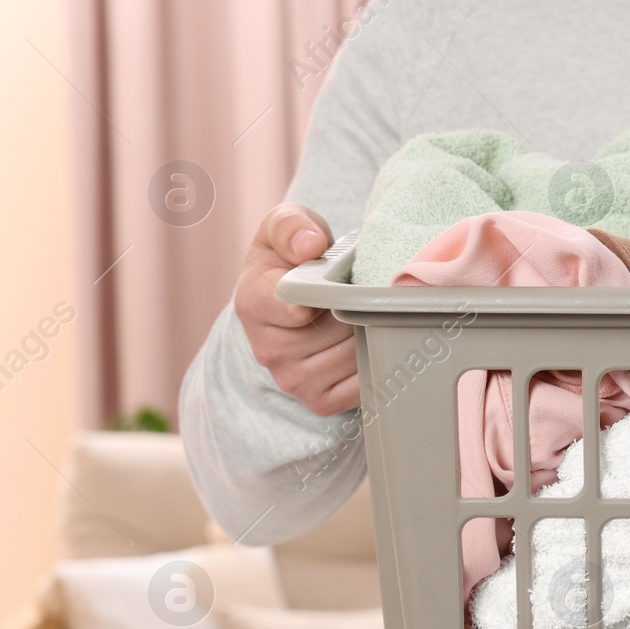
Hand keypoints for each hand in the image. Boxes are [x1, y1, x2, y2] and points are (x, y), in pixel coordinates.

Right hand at [234, 203, 358, 414]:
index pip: (290, 305)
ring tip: (365, 314)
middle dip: (358, 309)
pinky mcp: (317, 402)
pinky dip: (377, 364)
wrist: (292, 300)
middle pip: (335, 332)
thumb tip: (309, 244)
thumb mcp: (284, 227)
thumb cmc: (290, 259)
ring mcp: (291, 380)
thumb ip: (290, 226)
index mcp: (252, 303)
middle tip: (364, 292)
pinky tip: (371, 342)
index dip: (322, 296)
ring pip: (353, 358)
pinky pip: (361, 387)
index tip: (337, 287)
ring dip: (370, 334)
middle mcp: (267, 349)